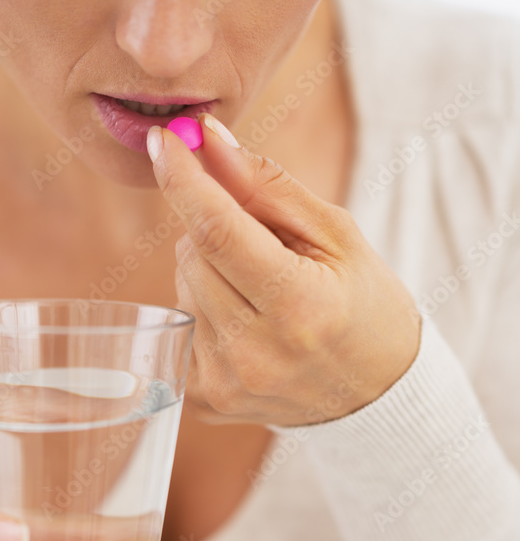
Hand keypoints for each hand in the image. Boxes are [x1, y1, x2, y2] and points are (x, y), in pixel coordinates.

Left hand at [148, 115, 420, 426]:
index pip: (217, 231)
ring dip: (210, 274)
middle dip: (213, 230)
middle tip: (261, 245)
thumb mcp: (337, 235)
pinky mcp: (206, 399)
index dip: (184, 180)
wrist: (377, 394)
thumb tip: (207, 140)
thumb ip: (268, 187)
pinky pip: (178, 325)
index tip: (163, 141)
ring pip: (181, 288)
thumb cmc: (365, 304)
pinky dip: (203, 311)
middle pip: (191, 254)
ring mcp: (226, 382)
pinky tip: (245, 326)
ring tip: (262, 297)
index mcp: (298, 307)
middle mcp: (254, 353)